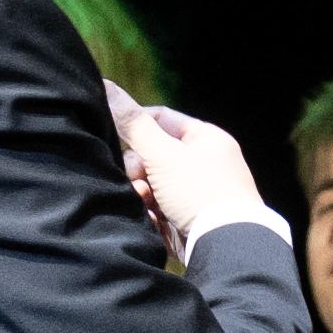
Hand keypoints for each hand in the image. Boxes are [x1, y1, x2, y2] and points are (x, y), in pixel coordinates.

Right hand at [117, 88, 274, 262]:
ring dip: (141, 193)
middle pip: (152, 155)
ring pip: (151, 185)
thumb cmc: (203, 192)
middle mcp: (203, 164)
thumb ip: (133, 124)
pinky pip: (157, 210)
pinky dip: (150, 214)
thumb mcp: (164, 154)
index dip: (135, 126)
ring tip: (146, 203)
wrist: (226, 245)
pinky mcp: (187, 221)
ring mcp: (196, 194)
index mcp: (205, 139)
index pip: (160, 119)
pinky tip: (153, 220)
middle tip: (139, 179)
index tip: (116, 135)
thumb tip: (106, 87)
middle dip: (138, 168)